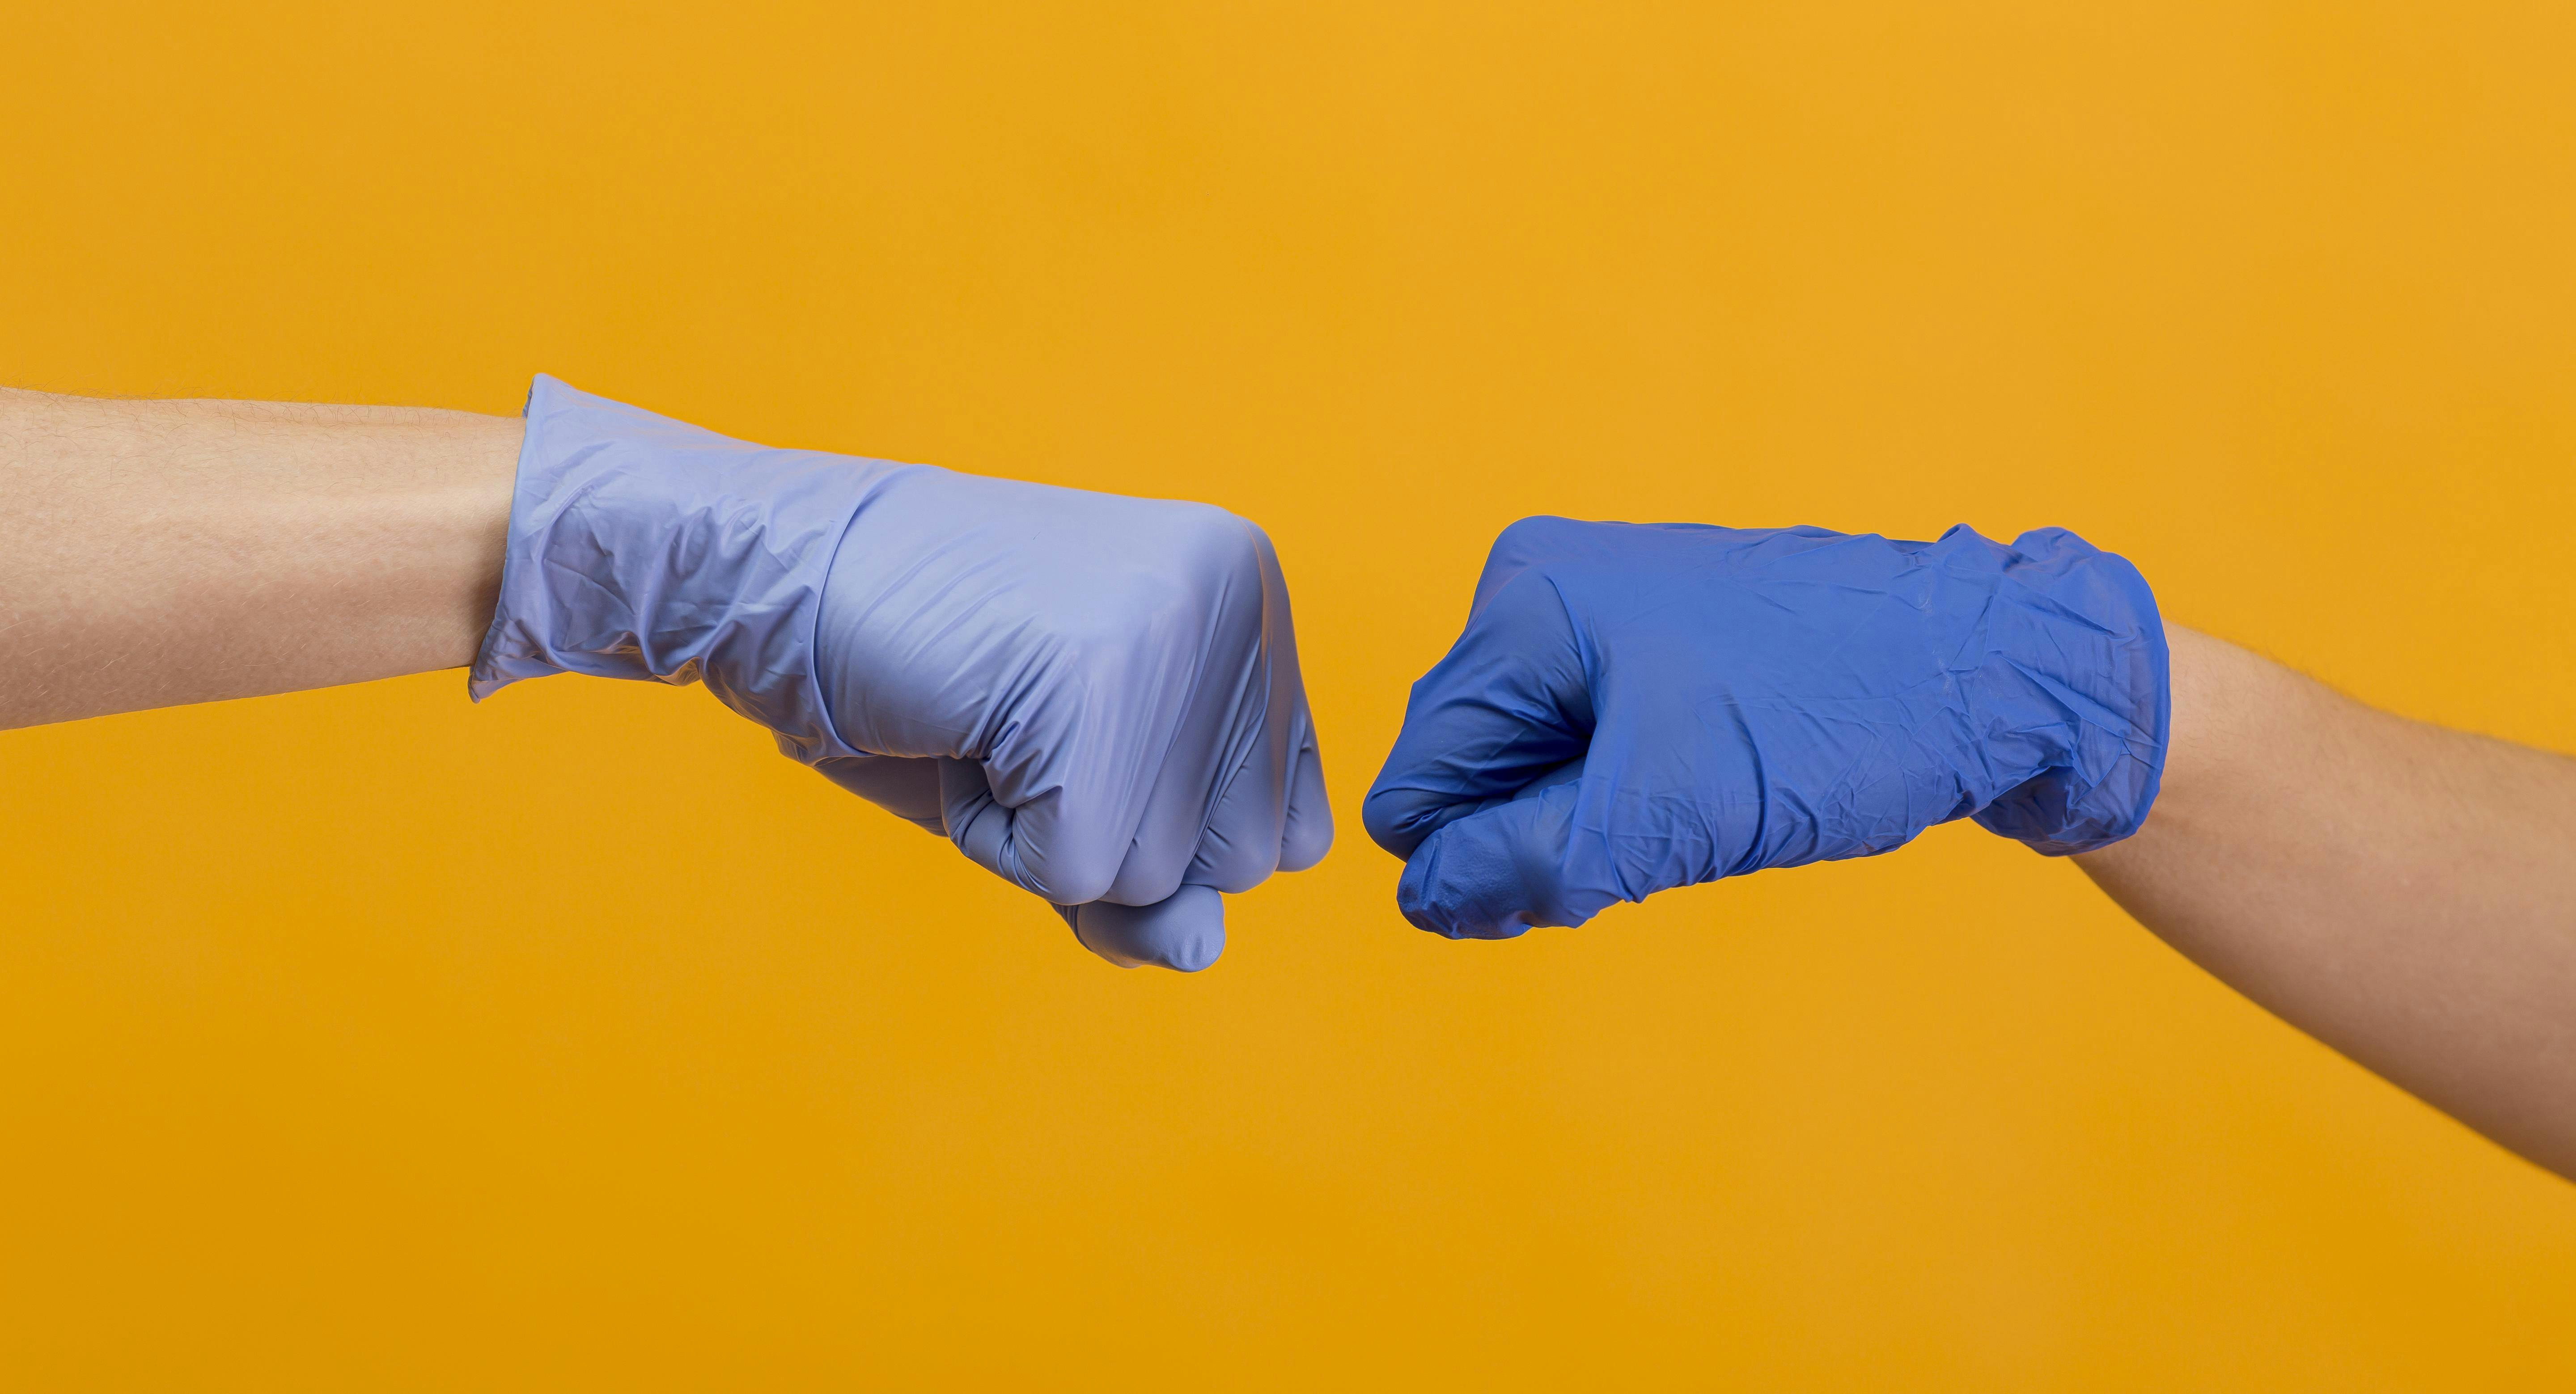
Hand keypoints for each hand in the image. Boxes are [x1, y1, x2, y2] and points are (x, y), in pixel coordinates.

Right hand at [473, 376, 1329, 969]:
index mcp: (1250, 597)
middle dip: (1114, 840)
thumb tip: (1202, 949)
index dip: (1164, 830)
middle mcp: (1236, 602)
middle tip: (1019, 731)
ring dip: (1047, 838)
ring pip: (1159, 874)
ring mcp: (1174, 636)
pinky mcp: (1094, 686)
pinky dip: (993, 839)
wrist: (780, 574)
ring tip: (985, 724)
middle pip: (1239, 861)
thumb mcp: (1071, 793)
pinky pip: (1072, 870)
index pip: (1285, 826)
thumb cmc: (930, 681)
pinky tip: (957, 734)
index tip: (1074, 741)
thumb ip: (1155, 879)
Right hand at [1362, 517, 2165, 938]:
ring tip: (1700, 806)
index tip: (1587, 876)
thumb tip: (1424, 902)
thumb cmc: (1835, 723)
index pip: (1416, 781)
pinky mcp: (1656, 639)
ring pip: (1534, 770)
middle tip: (1660, 839)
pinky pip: (1593, 747)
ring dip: (1595, 823)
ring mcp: (1603, 608)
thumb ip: (1523, 865)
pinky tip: (1716, 786)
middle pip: (1470, 773)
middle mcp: (1543, 588)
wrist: (1993, 672)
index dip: (1475, 861)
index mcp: (1523, 606)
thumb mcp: (1664, 814)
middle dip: (1542, 835)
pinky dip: (1636, 795)